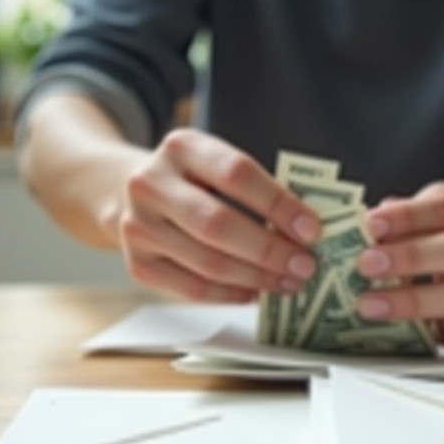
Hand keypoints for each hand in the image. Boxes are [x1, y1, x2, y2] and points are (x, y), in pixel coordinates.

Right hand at [114, 129, 320, 301]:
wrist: (132, 190)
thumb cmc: (194, 180)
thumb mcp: (217, 164)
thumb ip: (257, 189)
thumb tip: (307, 229)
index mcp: (181, 147)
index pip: (236, 174)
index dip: (278, 204)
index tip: (312, 228)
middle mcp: (151, 184)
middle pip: (219, 224)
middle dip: (270, 250)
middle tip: (305, 264)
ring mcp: (138, 227)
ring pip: (209, 263)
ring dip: (258, 278)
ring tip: (289, 281)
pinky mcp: (138, 264)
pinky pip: (193, 289)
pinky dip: (232, 295)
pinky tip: (257, 292)